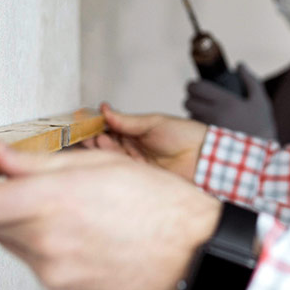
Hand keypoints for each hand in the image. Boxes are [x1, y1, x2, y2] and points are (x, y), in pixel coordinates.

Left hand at [0, 142, 221, 289]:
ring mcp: (54, 269)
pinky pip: (36, 263)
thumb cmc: (159, 203)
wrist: (193, 253)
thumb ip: (41, 162)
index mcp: (56, 200)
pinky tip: (79, 234)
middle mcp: (47, 240)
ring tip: (66, 210)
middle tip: (22, 188)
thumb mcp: (102, 165)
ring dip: (23, 225)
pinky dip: (45, 247)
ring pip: (13, 242)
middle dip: (0, 203)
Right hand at [81, 103, 209, 180]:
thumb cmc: (184, 135)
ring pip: (112, 158)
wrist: (205, 158)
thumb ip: (128, 121)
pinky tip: (104, 158)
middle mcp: (134, 148)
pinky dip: (112, 165)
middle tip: (86, 133)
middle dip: (95, 138)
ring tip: (95, 141)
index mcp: (137, 132)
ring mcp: (137, 164)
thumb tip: (105, 109)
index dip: (97, 125)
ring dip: (102, 150)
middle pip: (108, 144)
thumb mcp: (154, 122)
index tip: (83, 120)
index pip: (111, 128)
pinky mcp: (141, 179)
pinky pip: (122, 173)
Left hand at [183, 63, 276, 140]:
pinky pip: (193, 130)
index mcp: (226, 102)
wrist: (261, 157)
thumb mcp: (261, 101)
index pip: (197, 87)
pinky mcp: (205, 141)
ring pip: (189, 116)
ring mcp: (208, 129)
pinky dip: (196, 126)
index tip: (196, 86)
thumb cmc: (262, 128)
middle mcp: (214, 115)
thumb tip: (240, 65)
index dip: (193, 85)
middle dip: (191, 98)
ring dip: (193, 113)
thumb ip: (251, 80)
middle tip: (198, 99)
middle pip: (188, 101)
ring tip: (204, 113)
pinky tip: (205, 126)